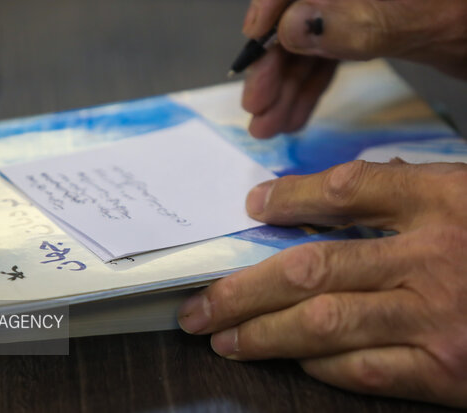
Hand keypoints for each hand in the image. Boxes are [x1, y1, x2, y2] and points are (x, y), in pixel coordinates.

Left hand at [177, 160, 466, 406]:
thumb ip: (406, 193)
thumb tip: (326, 197)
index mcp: (445, 201)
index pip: (344, 190)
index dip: (288, 197)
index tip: (252, 204)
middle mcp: (434, 258)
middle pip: (311, 266)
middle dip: (243, 287)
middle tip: (198, 302)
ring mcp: (439, 318)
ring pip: (323, 322)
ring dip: (261, 331)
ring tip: (220, 336)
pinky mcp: (447, 373)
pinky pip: (362, 368)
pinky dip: (316, 363)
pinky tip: (287, 357)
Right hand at [241, 0, 466, 137]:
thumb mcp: (431, 19)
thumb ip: (360, 20)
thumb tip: (293, 26)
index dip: (270, 10)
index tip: (252, 47)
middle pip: (302, 16)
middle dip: (277, 66)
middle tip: (257, 108)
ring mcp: (366, 4)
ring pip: (314, 43)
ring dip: (290, 86)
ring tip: (271, 124)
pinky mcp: (375, 27)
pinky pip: (332, 56)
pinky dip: (314, 87)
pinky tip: (296, 114)